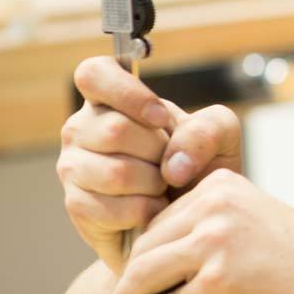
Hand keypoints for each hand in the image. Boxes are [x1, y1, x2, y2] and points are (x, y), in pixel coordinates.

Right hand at [56, 56, 242, 273]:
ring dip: (154, 185)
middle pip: (116, 130)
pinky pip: (114, 209)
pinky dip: (146, 212)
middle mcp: (82, 128)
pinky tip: (153, 211)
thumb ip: (208, 129)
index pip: (94, 74)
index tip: (160, 119)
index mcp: (110, 99)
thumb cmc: (198, 169)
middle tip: (169, 165)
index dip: (128, 94)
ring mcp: (73, 166)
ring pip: (116, 172)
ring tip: (162, 188)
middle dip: (158, 152)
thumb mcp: (221, 137)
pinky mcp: (77, 205)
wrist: (190, 219)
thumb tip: (172, 163)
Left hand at [93, 168, 293, 293]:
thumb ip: (211, 227)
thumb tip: (158, 260)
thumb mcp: (255, 221)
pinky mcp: (216, 280)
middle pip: (146, 245)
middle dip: (128, 281)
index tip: (130, 279)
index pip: (161, 219)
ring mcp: (214, 241)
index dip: (144, 255)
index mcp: (222, 184)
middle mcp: (214, 205)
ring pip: (144, 275)